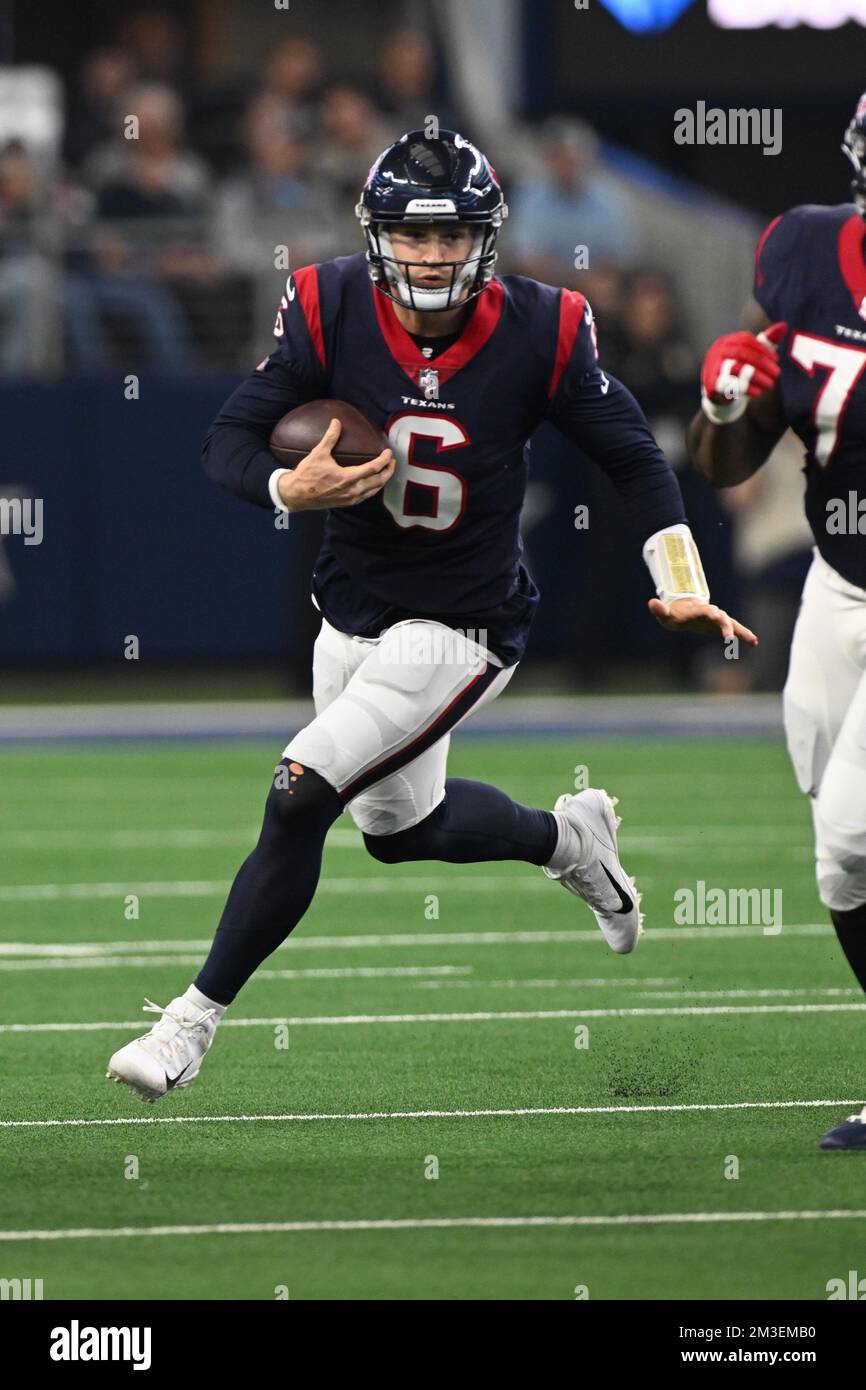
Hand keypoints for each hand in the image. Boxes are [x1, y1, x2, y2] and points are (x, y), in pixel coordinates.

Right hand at [278, 418, 394, 511]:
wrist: (296, 495)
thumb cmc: (306, 475)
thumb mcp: (318, 453)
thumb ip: (330, 437)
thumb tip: (336, 422)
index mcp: (347, 478)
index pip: (373, 468)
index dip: (384, 460)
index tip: (388, 452)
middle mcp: (352, 490)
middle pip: (379, 481)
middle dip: (388, 471)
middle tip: (392, 462)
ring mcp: (350, 499)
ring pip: (374, 491)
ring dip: (382, 481)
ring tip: (386, 472)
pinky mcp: (346, 503)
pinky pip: (366, 497)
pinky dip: (373, 489)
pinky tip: (372, 484)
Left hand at [648, 596, 757, 645]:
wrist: (684, 610)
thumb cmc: (674, 614)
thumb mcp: (666, 614)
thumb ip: (660, 609)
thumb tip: (651, 603)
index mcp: (697, 610)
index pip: (704, 610)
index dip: (710, 612)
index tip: (715, 614)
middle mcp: (710, 613)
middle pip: (720, 617)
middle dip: (725, 624)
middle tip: (728, 635)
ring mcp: (718, 619)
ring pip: (731, 623)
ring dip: (740, 631)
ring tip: (752, 640)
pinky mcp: (721, 626)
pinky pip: (735, 629)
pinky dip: (744, 634)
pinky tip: (754, 642)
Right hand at [701, 322, 785, 418]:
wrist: (721, 397)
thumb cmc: (740, 372)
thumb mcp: (753, 356)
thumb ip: (766, 342)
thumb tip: (783, 326)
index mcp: (726, 341)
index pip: (745, 340)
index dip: (763, 349)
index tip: (776, 360)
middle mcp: (716, 352)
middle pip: (741, 353)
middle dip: (762, 363)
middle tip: (777, 373)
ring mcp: (711, 368)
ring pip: (736, 368)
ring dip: (757, 377)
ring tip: (770, 384)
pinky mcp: (711, 385)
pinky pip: (731, 385)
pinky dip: (748, 389)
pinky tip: (758, 392)